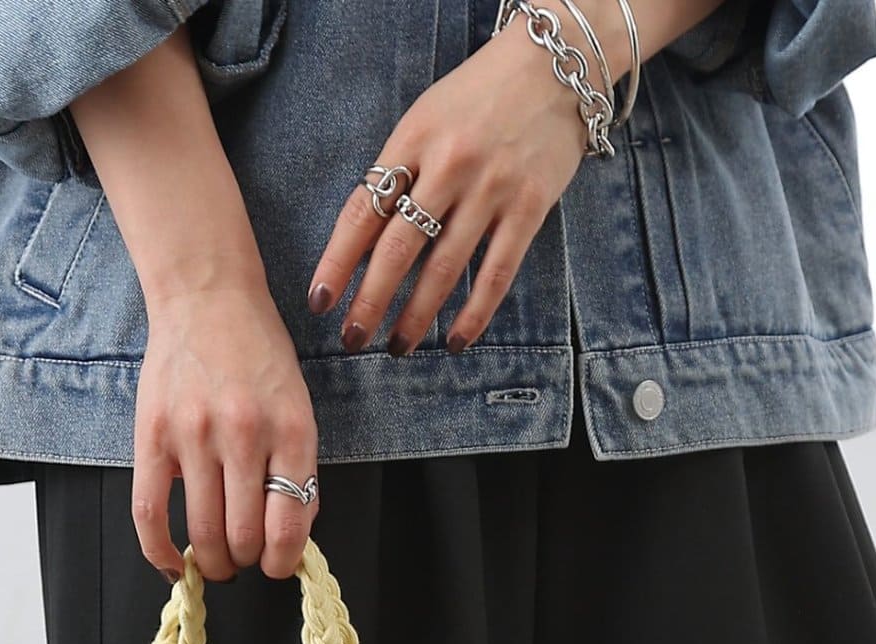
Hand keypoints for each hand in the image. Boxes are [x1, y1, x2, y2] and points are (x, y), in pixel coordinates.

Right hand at [131, 281, 319, 584]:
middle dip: (247, 561)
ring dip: (212, 561)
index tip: (277, 564)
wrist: (207, 297)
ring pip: (203, 532)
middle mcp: (243, 435)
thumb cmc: (257, 353)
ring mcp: (194, 436)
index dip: (283, 561)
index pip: (288, 525)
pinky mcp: (153, 435)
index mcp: (289, 430)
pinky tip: (173, 564)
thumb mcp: (297, 407)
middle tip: (244, 558)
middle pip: (244, 537)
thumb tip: (291, 536)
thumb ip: (298, 470)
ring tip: (215, 560)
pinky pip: (150, 512)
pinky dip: (160, 551)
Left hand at [306, 20, 592, 355]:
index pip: (363, 211)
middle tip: (354, 339)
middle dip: (371, 301)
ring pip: (445, 268)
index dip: (337, 262)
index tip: (320, 301)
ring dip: (417, 316)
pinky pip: (497, 273)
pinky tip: (456, 340)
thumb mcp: (427, 117)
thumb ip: (400, 171)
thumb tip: (367, 240)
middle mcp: (449, 165)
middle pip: (399, 248)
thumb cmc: (480, 96)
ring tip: (399, 346)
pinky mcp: (529, 207)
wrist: (556, 65)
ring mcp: (491, 188)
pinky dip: (475, 313)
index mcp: (412, 140)